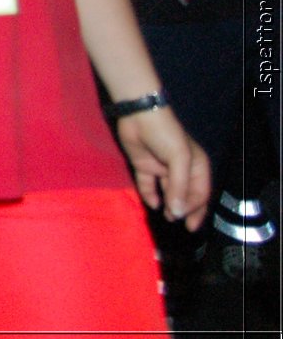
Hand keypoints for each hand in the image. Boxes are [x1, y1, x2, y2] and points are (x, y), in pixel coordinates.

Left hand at [116, 105, 209, 229]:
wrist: (139, 115)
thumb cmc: (166, 135)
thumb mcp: (179, 160)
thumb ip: (179, 187)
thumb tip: (178, 212)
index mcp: (197, 166)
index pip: (200, 193)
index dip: (196, 209)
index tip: (187, 223)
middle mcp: (181, 169)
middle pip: (185, 195)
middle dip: (183, 209)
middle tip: (178, 223)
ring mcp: (162, 168)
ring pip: (168, 191)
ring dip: (168, 204)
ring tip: (166, 216)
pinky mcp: (145, 166)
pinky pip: (148, 185)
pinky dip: (150, 195)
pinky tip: (152, 204)